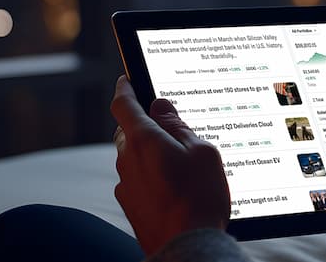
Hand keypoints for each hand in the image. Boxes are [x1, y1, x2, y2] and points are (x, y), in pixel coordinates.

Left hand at [110, 76, 230, 254]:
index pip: (124, 103)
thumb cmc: (199, 198)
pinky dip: (150, 178)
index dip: (126, 87)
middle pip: (128, 131)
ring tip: (181, 168)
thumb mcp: (202, 152)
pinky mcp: (129, 205)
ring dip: (150, 155)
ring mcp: (126, 184)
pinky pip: (137, 181)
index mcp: (143, 139)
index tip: (128, 80)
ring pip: (133, 158)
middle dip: (145, 126)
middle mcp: (127, 159)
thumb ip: (178, 126)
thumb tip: (161, 108)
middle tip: (172, 130)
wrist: (186, 246)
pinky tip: (174, 190)